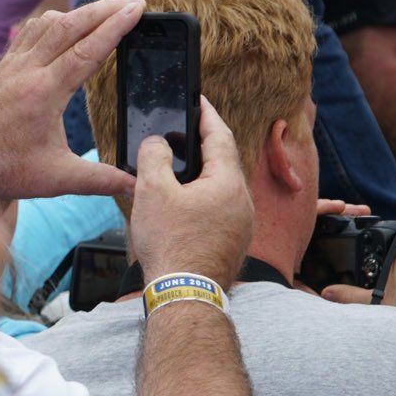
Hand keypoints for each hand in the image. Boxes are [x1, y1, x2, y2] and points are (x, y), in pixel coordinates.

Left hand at [0, 0, 144, 201]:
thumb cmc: (6, 170)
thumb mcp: (57, 179)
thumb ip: (99, 180)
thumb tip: (135, 186)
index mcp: (42, 94)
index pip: (85, 50)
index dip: (114, 27)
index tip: (137, 9)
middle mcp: (25, 72)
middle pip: (69, 25)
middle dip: (104, 9)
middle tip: (134, 0)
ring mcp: (12, 66)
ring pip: (48, 24)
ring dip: (79, 13)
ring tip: (107, 10)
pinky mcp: (3, 66)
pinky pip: (30, 31)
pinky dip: (54, 22)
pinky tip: (67, 25)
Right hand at [130, 96, 253, 288]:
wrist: (185, 295)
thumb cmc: (171, 245)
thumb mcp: (152, 192)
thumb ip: (154, 157)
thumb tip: (157, 144)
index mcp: (228, 181)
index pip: (220, 135)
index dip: (206, 114)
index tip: (197, 99)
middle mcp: (242, 201)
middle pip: (222, 162)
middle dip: (203, 147)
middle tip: (184, 135)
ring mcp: (241, 226)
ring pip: (221, 190)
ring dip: (201, 178)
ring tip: (178, 175)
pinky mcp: (233, 245)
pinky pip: (219, 213)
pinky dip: (203, 203)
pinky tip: (183, 211)